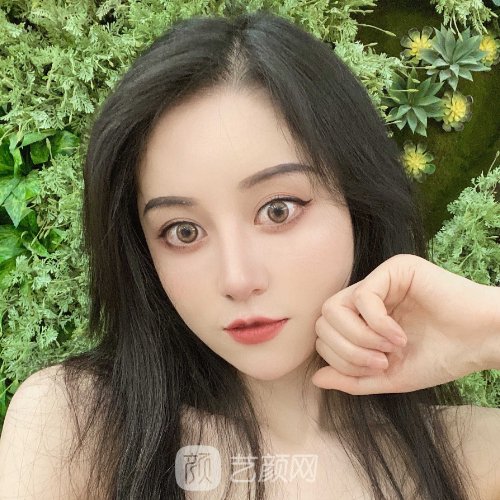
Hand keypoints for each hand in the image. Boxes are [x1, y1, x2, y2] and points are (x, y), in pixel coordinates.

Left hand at [311, 253, 499, 394]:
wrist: (482, 342)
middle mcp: (365, 297)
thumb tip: (316, 379)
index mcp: (361, 319)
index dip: (340, 359)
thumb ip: (352, 378)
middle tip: (381, 361)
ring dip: (360, 338)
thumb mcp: (389, 376)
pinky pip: (362, 297)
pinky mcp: (394, 269)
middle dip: (347, 351)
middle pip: (323, 321)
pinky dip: (377, 324)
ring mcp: (378, 280)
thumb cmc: (440, 357)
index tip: (376, 369)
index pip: (324, 334)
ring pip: (334, 308)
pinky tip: (400, 335)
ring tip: (391, 348)